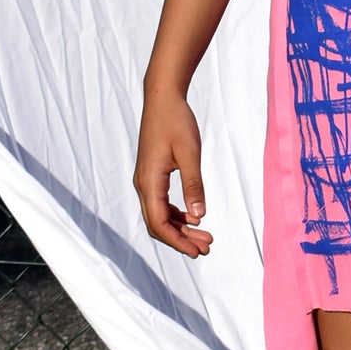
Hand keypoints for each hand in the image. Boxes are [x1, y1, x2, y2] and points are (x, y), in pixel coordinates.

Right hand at [134, 86, 211, 257]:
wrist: (162, 98)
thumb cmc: (176, 122)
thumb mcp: (190, 154)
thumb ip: (194, 185)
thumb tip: (198, 216)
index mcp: (150, 182)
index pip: (159, 223)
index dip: (177, 240)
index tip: (197, 251)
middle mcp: (143, 184)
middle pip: (158, 223)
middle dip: (181, 238)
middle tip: (207, 247)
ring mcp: (146, 180)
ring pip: (159, 214)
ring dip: (181, 227)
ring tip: (205, 236)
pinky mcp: (152, 174)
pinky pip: (161, 202)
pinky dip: (176, 214)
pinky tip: (193, 216)